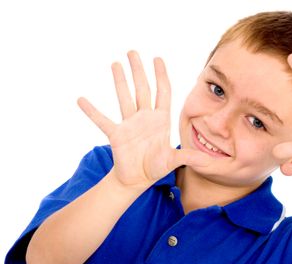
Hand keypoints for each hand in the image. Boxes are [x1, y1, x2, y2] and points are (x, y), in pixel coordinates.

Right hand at [77, 51, 210, 188]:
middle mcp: (145, 118)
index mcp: (160, 120)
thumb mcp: (173, 161)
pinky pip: (102, 120)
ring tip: (115, 63)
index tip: (158, 58)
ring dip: (120, 81)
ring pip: (124, 97)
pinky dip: (92, 111)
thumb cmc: (155, 167)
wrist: (137, 180)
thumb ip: (188, 157)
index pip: (163, 92)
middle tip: (132, 52)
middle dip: (139, 70)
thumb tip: (207, 160)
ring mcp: (129, 124)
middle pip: (142, 89)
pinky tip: (81, 99)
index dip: (161, 75)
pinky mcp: (116, 134)